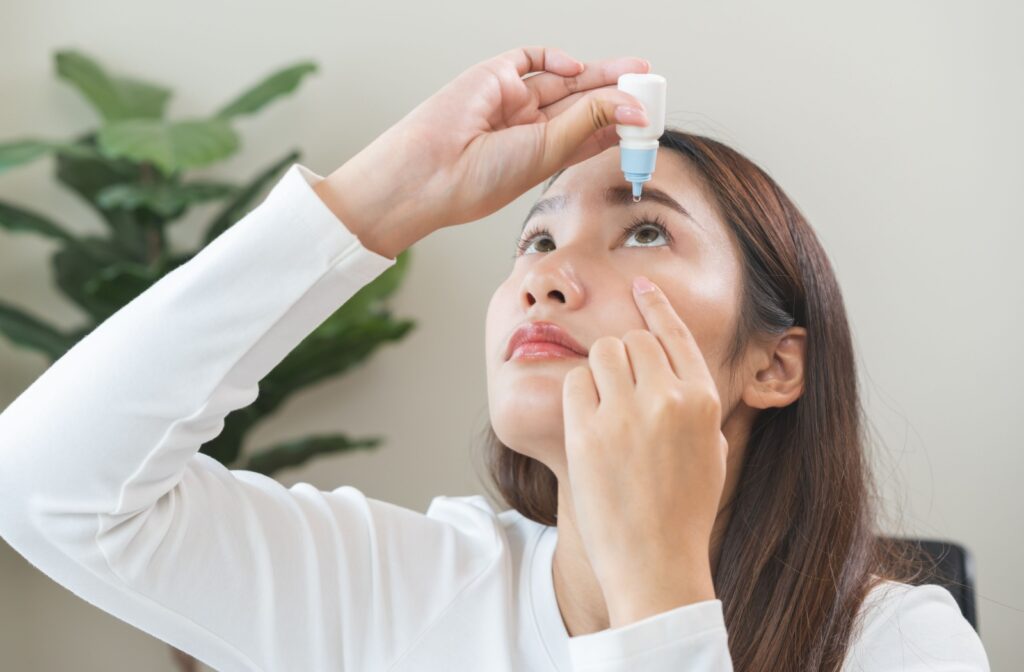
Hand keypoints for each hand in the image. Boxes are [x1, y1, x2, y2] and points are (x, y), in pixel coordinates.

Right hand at [315, 46, 651, 258]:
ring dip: (599, 74)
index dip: (619, 125)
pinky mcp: (493, 76)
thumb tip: (632, 105)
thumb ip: (589, 121)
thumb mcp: (549, 151)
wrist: (431, 171)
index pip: (589, 134)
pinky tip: (577, 68)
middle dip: (617, 93)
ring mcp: (511, 100)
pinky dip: (555, 58)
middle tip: (650, 86)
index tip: (649, 121)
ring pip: (564, 79)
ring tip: (635, 72)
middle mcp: (528, 127)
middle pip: (582, 103)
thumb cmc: (480, 179)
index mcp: (540, 155)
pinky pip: (530, 58)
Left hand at [561, 276, 727, 621]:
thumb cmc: (684, 511)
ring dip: (599, 372)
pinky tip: (588, 423)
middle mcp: (667, 399)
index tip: (640, 284)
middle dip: (623, 356)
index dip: (655, 304)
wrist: (655, 563)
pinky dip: (578, 395)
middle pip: (632, 340)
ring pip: (601, 353)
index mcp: (703, 400)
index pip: (675, 332)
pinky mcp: (587, 432)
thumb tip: (670, 365)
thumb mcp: (711, 450)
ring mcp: (625, 414)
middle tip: (619, 388)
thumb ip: (693, 401)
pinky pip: (575, 384)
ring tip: (605, 409)